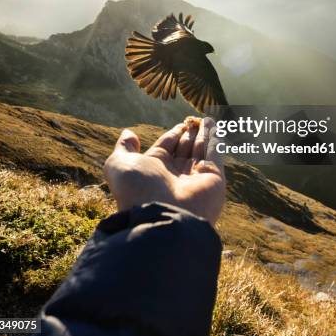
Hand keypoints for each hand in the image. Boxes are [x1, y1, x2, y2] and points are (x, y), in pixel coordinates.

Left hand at [103, 117, 224, 225]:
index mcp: (154, 170)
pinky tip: (214, 125)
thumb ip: (124, 148)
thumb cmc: (139, 191)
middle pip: (184, 148)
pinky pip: (214, 153)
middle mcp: (175, 174)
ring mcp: (195, 177)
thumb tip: (128, 133)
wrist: (163, 217)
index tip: (181, 124)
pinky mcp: (214, 179)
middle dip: (189, 134)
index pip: (167, 146)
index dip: (173, 134)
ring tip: (205, 119)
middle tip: (193, 120)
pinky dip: (215, 139)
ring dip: (203, 134)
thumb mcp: (120, 165)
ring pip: (200, 149)